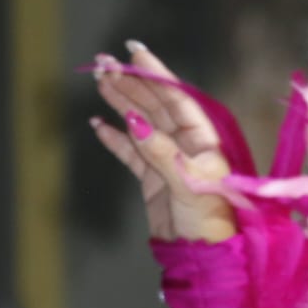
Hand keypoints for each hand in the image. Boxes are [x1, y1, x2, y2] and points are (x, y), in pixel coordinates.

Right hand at [89, 41, 237, 243]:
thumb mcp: (188, 183)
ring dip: (121, 102)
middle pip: (155, 105)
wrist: (204, 255)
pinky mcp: (152, 178)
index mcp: (203, 140)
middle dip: (131, 82)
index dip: (156, 74)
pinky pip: (130, 152)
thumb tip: (134, 121)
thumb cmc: (209, 219)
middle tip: (103, 62)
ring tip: (99, 81)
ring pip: (140, 123)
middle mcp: (186, 145)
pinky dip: (114, 138)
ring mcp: (167, 160)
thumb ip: (161, 152)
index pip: (177, 98)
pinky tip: (98, 123)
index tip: (133, 52)